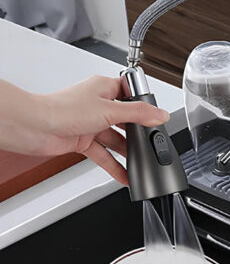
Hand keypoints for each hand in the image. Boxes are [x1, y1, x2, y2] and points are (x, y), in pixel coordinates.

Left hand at [0, 75, 168, 184]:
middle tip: (153, 143)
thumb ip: (138, 114)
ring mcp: (90, 124)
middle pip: (126, 120)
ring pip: (116, 139)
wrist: (33, 127)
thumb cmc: (62, 109)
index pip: (132, 94)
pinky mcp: (82, 140)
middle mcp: (98, 105)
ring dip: (127, 152)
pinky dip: (114, 165)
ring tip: (142, 163)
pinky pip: (104, 154)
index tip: (158, 118)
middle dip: (138, 133)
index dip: (144, 105)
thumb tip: (161, 114)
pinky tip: (125, 175)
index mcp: (104, 88)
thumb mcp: (110, 110)